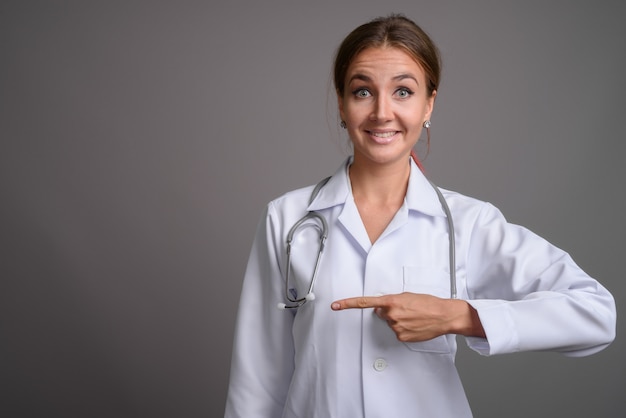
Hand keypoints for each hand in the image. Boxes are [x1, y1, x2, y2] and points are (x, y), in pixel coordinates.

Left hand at [331, 292, 484, 341]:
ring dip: (399, 320)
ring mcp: (395, 327)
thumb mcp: (407, 296)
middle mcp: (391, 314)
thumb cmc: (428, 303)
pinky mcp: (401, 337)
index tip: (335, 306)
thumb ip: (391, 301)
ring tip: (413, 317)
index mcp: (391, 301)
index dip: (347, 304)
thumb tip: (381, 308)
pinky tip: (414, 325)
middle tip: (406, 310)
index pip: (364, 302)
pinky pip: (397, 332)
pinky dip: (404, 329)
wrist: (443, 315)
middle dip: (390, 312)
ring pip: (390, 323)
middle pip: (382, 314)